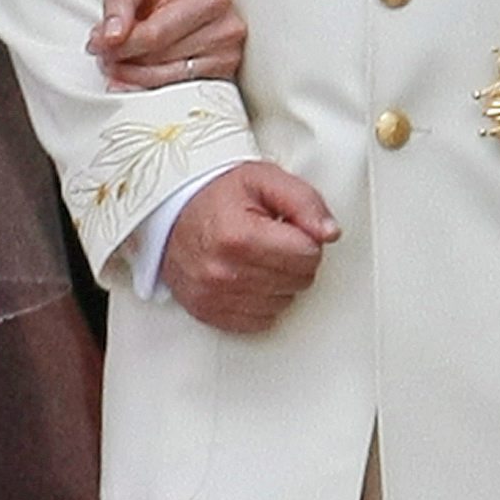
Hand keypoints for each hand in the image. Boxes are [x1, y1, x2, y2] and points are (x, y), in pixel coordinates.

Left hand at [87, 0, 246, 88]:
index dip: (120, 44)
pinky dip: (151, 91)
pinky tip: (134, 83)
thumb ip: (118, 4)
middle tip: (104, 57)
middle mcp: (227, 29)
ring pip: (167, 81)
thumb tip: (109, 37)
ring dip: (133, 78)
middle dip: (124, 61)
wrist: (190, 7)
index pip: (155, 34)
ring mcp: (228, 59)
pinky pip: (178, 94)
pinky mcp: (224, 82)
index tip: (97, 45)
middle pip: (159, 60)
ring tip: (117, 67)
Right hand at [162, 162, 338, 333]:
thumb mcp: (262, 179)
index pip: (308, 254)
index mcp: (239, 236)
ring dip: (278, 281)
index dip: (304, 237)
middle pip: (299, 281)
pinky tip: (247, 275)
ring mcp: (213, 296)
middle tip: (272, 239)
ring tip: (257, 256)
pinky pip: (260, 320)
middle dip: (294, 259)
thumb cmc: (218, 193)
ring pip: (283, 303)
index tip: (286, 226)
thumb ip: (303, 201)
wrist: (169, 208)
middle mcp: (224, 271)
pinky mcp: (207, 312)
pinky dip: (260, 300)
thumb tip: (330, 233)